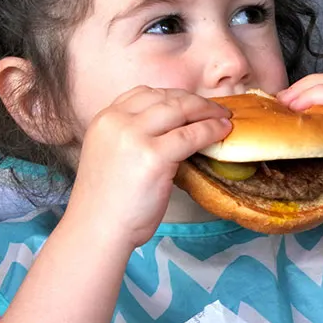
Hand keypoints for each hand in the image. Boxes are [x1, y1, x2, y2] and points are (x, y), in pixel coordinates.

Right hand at [65, 87, 230, 249]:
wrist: (98, 228)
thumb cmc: (109, 202)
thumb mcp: (113, 155)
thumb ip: (133, 138)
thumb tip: (171, 132)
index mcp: (104, 119)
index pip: (143, 93)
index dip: (173, 96)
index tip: (192, 103)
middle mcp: (117, 121)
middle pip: (165, 98)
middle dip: (195, 101)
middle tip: (217, 109)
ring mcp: (134, 136)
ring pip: (180, 110)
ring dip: (207, 111)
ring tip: (224, 117)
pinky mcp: (154, 155)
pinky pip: (191, 135)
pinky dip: (211, 130)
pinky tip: (223, 131)